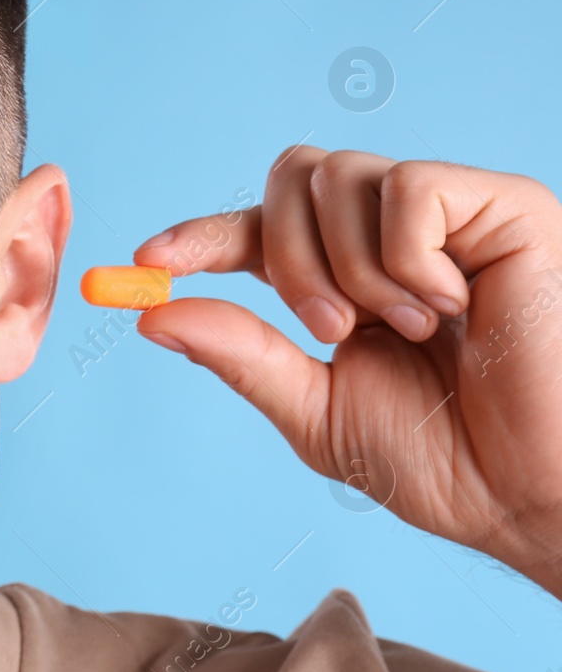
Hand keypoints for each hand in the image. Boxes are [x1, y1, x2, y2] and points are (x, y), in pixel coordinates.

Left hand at [133, 146, 561, 595]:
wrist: (532, 495)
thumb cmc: (444, 460)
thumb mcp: (316, 408)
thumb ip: (240, 355)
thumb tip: (149, 316)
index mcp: (346, 278)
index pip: (258, 229)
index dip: (200, 236)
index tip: (148, 262)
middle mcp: (393, 236)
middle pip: (291, 176)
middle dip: (285, 255)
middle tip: (328, 329)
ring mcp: (450, 216)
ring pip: (339, 176)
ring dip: (346, 266)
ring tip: (406, 330)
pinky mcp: (506, 207)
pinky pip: (409, 189)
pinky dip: (406, 258)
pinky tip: (451, 308)